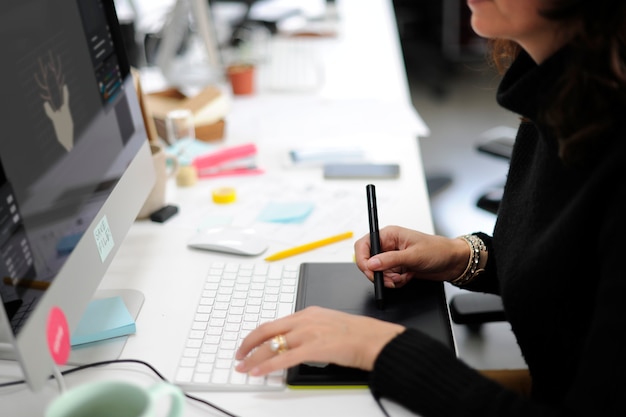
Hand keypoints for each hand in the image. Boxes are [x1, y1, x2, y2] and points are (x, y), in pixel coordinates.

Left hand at [235, 306, 404, 375]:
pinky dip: (267, 365)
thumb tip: (296, 344)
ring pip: (272, 345)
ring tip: (244, 367)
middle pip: (267, 331)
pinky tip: (258, 371)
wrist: (374, 339)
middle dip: (248, 344)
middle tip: (239, 355)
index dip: (257, 335)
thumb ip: (310, 331)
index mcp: (308, 313)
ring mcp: (309, 333)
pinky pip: (284, 358)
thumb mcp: (329, 324)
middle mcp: (305, 320)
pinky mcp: (314, 348)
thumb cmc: (358, 335)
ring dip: (254, 357)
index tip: (249, 343)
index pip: (275, 323)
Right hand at [354, 226, 469, 287]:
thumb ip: (390, 260)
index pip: (364, 244)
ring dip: (389, 279)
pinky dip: (395, 282)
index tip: (369, 271)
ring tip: (403, 277)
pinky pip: (387, 278)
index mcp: (389, 235)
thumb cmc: (438, 250)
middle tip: (389, 279)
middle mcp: (388, 245)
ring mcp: (392, 257)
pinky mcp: (397, 268)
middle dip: (378, 273)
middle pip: (369, 261)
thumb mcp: (413, 255)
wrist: (453, 262)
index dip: (362, 258)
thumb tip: (371, 263)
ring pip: (378, 272)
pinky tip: (407, 277)